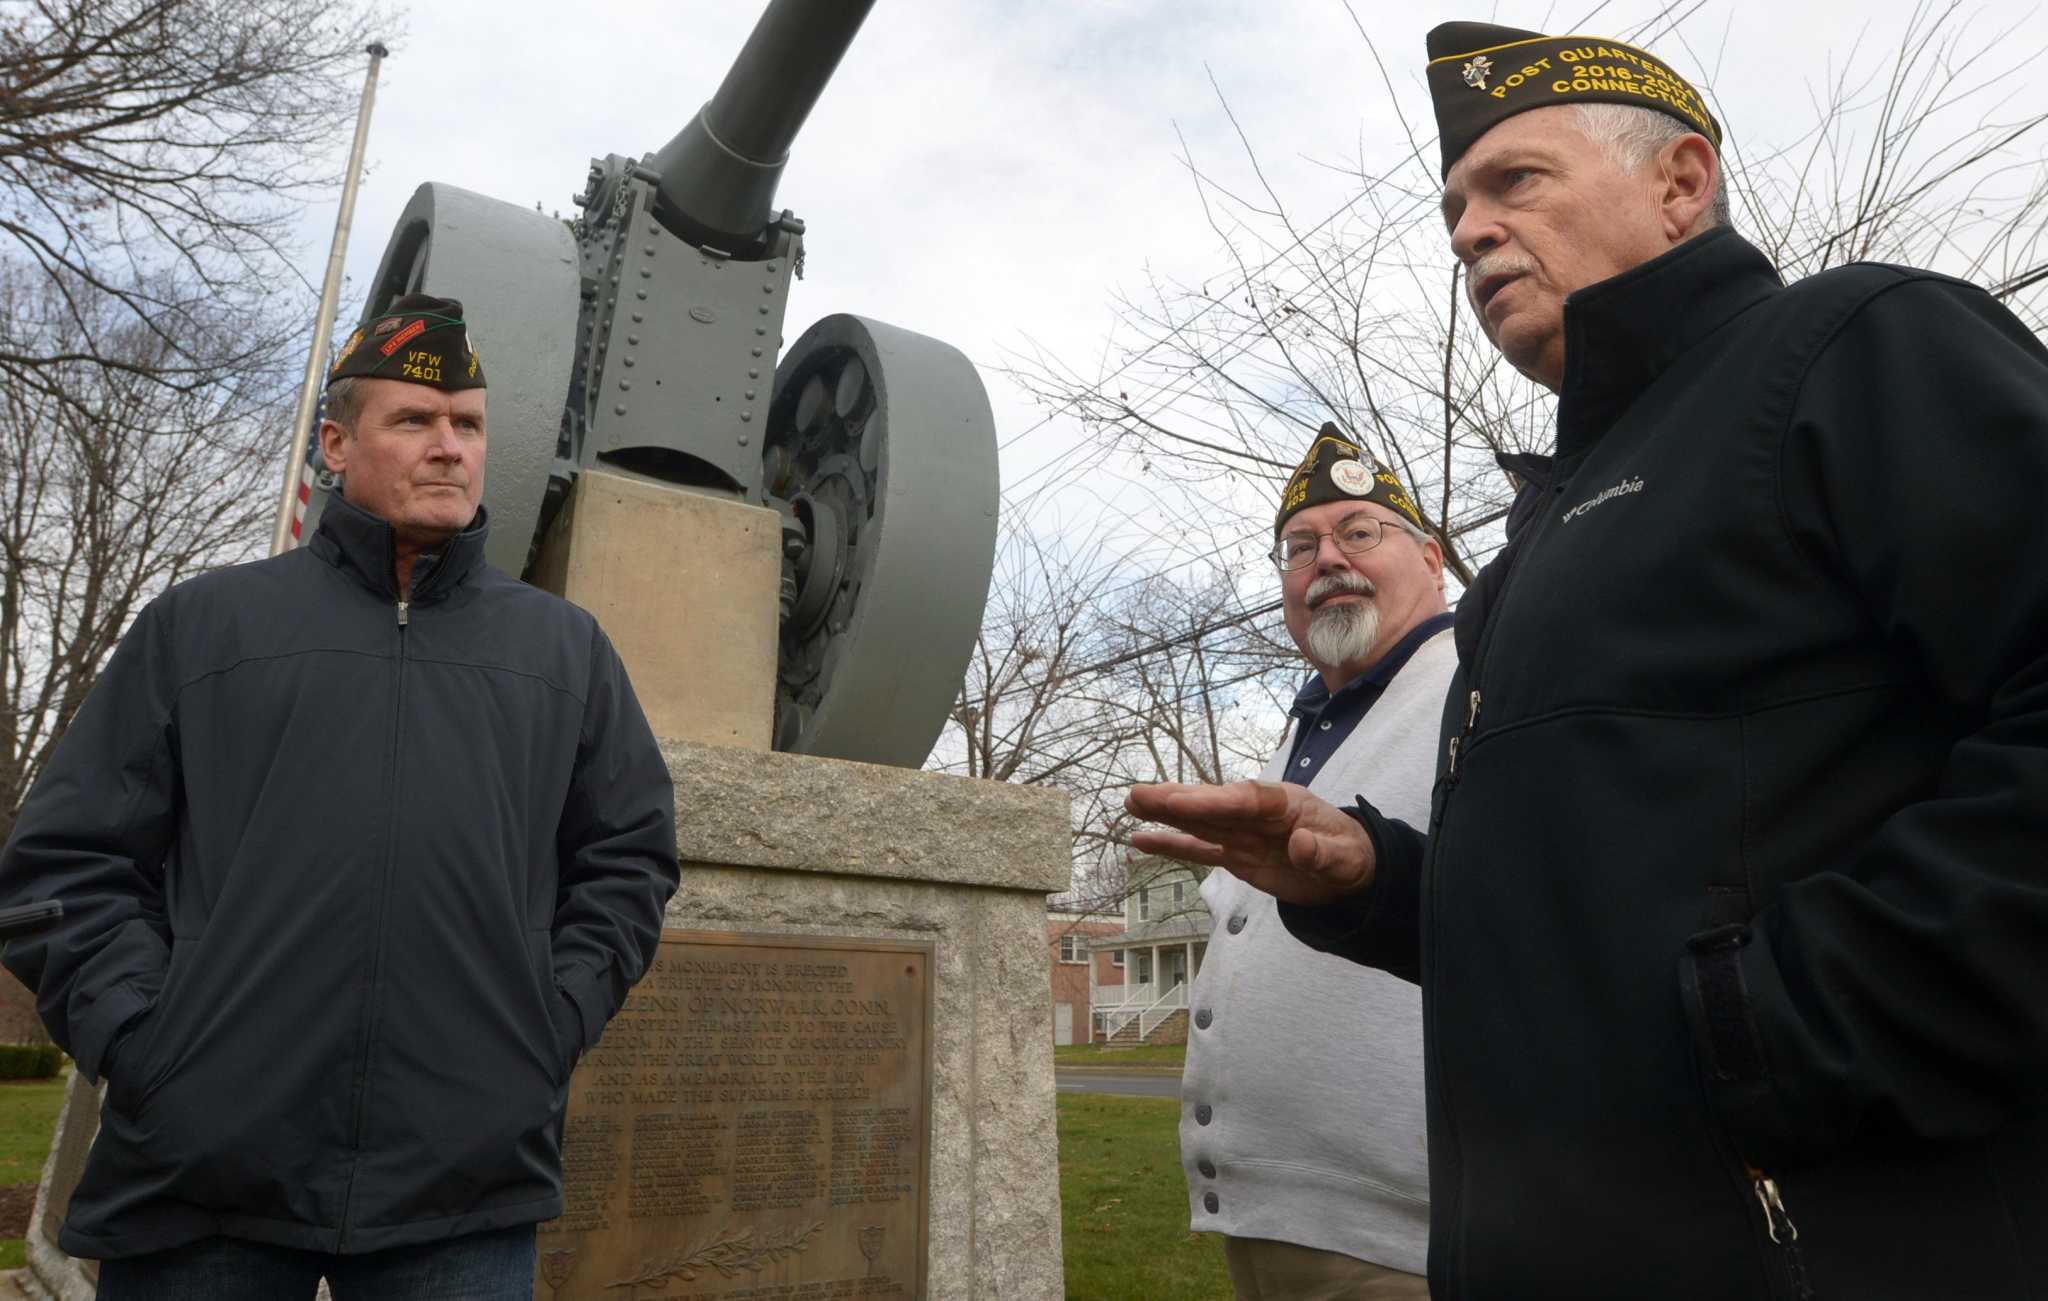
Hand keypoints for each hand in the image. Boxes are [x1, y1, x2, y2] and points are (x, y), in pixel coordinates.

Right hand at [1124, 780, 1375, 906]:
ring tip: (1131, 804)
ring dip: (1166, 814)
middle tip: (1140, 794)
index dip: (1215, 801)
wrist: (1348, 870)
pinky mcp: (1233, 854)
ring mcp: (1241, 832)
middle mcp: (1256, 813)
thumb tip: (1301, 845)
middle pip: (1213, 805)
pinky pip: (1198, 849)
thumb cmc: (1350, 856)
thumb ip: (1324, 853)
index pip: (1247, 800)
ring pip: (1198, 822)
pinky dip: (1171, 845)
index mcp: (1285, 804)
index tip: (1182, 800)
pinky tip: (1140, 841)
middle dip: (1178, 800)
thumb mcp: (1347, 859)